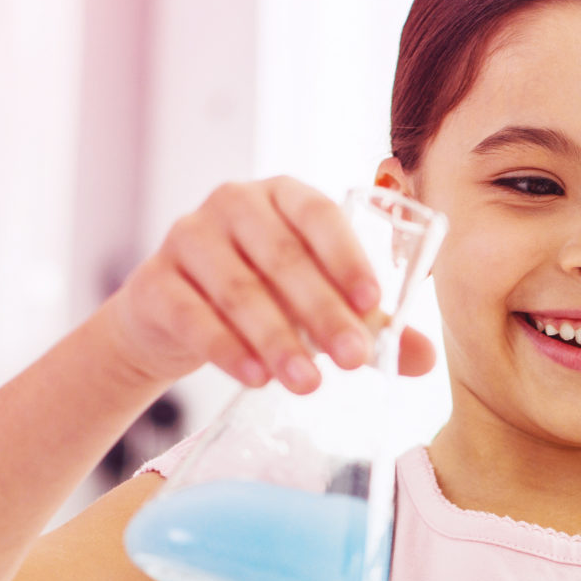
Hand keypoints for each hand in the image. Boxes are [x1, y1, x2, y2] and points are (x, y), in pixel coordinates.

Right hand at [94, 177, 438, 392]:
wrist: (171, 320)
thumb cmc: (261, 299)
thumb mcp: (316, 307)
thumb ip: (370, 326)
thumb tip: (425, 359)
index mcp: (282, 195)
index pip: (319, 214)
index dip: (347, 256)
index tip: (373, 302)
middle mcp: (232, 204)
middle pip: (281, 257)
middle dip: (321, 313)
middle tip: (353, 360)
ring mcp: (187, 237)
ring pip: (238, 289)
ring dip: (277, 340)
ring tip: (308, 384)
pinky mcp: (154, 283)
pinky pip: (193, 316)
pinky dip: (227, 349)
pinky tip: (255, 379)